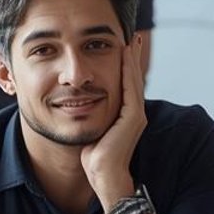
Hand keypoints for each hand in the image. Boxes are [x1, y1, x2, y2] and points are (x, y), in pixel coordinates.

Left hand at [78, 34, 147, 206]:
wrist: (103, 176)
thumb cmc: (94, 158)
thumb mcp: (92, 129)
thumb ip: (91, 115)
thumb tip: (77, 105)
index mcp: (126, 116)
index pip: (127, 84)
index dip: (125, 66)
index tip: (123, 47)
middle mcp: (134, 113)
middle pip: (134, 78)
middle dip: (133, 57)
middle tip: (133, 37)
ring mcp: (136, 115)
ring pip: (134, 80)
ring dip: (132, 60)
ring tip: (131, 41)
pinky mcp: (133, 118)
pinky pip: (130, 89)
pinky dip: (127, 72)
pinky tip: (124, 57)